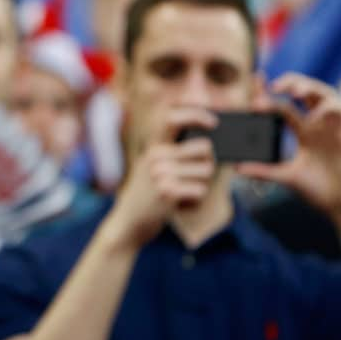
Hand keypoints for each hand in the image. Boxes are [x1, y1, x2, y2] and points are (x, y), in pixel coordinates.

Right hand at [105, 107, 217, 250]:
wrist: (127, 225)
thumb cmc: (146, 197)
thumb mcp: (151, 169)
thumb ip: (173, 154)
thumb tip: (209, 146)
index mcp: (152, 147)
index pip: (172, 118)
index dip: (195, 114)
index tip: (213, 121)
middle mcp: (155, 156)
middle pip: (205, 148)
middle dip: (207, 163)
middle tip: (194, 178)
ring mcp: (160, 173)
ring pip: (207, 170)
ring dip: (201, 185)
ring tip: (183, 194)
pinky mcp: (168, 192)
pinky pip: (201, 190)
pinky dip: (197, 201)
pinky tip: (181, 205)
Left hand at [237, 73, 340, 226]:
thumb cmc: (319, 190)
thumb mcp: (287, 178)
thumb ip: (264, 171)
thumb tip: (237, 168)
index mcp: (302, 132)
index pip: (284, 106)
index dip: (270, 96)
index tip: (254, 92)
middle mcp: (317, 125)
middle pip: (305, 92)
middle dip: (290, 82)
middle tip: (272, 85)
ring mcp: (332, 126)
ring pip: (323, 93)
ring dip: (309, 87)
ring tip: (292, 91)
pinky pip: (339, 110)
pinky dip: (326, 108)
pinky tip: (312, 117)